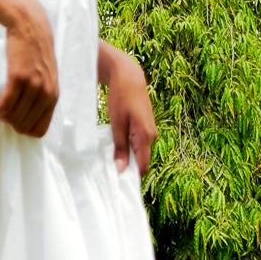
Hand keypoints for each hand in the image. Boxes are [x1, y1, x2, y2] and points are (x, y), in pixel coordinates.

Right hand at [0, 0, 58, 136]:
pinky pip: (5, 104)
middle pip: (24, 126)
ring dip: (2, 116)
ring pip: (13, 117)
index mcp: (53, 97)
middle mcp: (46, 94)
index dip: (24, 129)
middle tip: (4, 112)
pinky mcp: (19, 77)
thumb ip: (42, 96)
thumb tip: (29, 117)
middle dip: (11, 123)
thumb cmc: (35, 53)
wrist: (30, 27)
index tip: (15, 120)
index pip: (39, 130)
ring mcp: (33, 86)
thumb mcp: (46, 77)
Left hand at [101, 46, 156, 173]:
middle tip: (109, 171)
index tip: (117, 182)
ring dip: (127, 156)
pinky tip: (116, 146)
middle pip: (141, 161)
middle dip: (127, 167)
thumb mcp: (116, 124)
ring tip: (110, 159)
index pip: (143, 166)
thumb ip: (120, 147)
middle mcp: (151, 136)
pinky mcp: (145, 127)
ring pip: (139, 152)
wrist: (129, 76)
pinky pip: (138, 143)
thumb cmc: (121, 97)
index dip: (132, 176)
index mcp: (145, 136)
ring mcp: (150, 131)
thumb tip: (121, 169)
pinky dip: (128, 147)